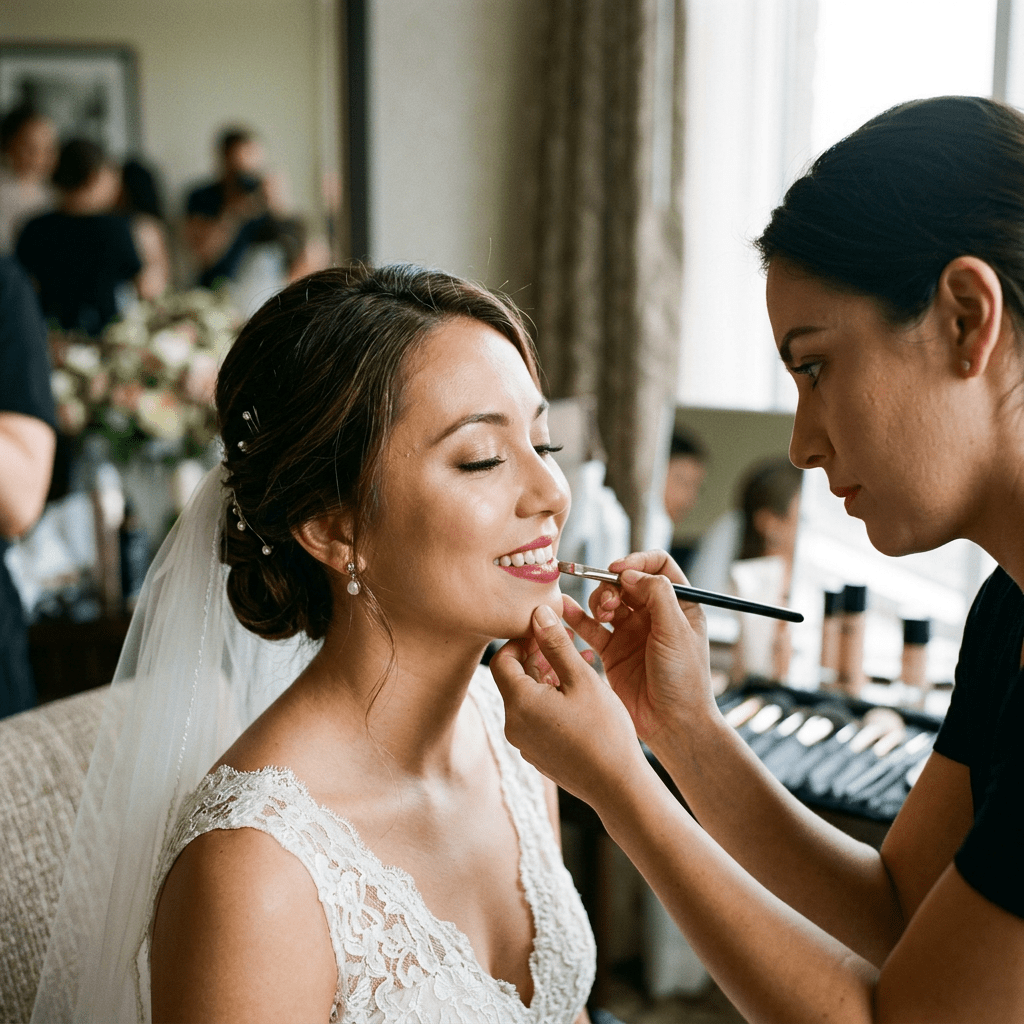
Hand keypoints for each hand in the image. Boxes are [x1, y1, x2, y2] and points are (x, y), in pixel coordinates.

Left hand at [490, 604, 648, 805]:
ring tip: (579, 662)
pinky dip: (552, 698)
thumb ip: (556, 644)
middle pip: (514, 678)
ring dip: (548, 675)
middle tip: (565, 641)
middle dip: (538, 655)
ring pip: (528, 697)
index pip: (502, 659)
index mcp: (519, 703)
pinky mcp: (537, 753)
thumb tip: (538, 613)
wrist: (617, 786)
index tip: (546, 631)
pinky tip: (580, 691)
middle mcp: (513, 724)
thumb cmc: (604, 731)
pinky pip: (537, 716)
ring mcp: (524, 742)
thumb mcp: (581, 679)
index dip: (521, 640)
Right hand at [566, 550, 717, 747]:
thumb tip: (630, 572)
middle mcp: (654, 615)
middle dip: (612, 585)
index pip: (658, 566)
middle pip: (627, 582)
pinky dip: (576, 618)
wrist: (673, 724)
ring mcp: (632, 633)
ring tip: (600, 615)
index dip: (638, 561)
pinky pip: (590, 628)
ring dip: (597, 601)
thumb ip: (657, 595)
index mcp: (679, 605)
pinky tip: (564, 611)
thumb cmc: (685, 680)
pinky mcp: (613, 652)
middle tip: (608, 602)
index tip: (619, 569)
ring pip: (607, 602)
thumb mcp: (676, 631)